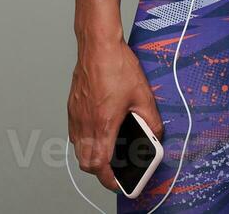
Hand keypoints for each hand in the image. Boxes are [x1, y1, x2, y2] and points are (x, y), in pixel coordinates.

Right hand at [67, 35, 163, 193]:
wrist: (98, 45)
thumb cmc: (116, 65)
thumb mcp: (142, 95)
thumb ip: (151, 119)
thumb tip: (155, 134)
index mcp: (103, 124)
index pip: (100, 164)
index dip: (108, 179)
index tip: (117, 182)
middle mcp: (85, 122)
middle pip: (85, 162)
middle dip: (99, 171)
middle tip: (113, 169)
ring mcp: (76, 114)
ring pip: (78, 148)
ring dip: (90, 155)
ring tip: (107, 151)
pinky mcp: (72, 106)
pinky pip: (74, 132)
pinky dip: (84, 140)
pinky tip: (97, 130)